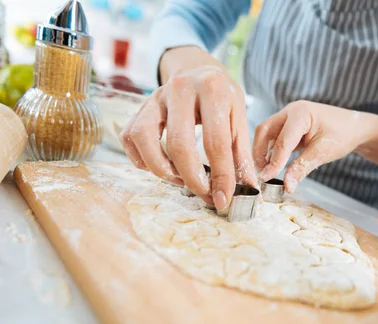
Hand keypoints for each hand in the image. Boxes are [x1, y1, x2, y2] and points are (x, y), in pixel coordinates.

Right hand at [119, 66, 256, 209]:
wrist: (199, 70)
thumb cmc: (222, 98)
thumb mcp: (239, 118)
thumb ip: (242, 155)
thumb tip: (248, 189)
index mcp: (212, 89)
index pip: (215, 142)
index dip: (221, 176)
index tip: (223, 199)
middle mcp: (180, 89)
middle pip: (179, 144)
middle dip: (191, 179)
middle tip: (203, 194)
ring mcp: (155, 96)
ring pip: (144, 139)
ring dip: (161, 169)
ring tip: (179, 179)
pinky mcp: (140, 106)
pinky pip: (129, 137)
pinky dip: (140, 159)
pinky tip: (159, 167)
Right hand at [253, 101, 377, 192]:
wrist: (354, 127)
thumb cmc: (343, 135)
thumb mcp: (323, 152)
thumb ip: (303, 167)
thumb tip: (287, 185)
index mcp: (301, 113)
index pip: (282, 140)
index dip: (273, 161)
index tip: (266, 178)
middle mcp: (290, 111)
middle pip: (265, 131)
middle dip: (259, 153)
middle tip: (260, 174)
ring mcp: (288, 117)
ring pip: (266, 134)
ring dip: (262, 152)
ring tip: (264, 172)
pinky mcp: (289, 125)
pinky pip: (274, 137)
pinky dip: (270, 151)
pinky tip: (271, 165)